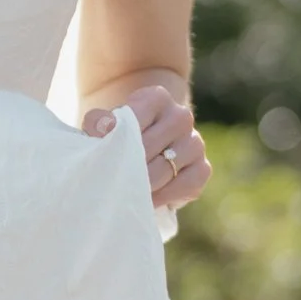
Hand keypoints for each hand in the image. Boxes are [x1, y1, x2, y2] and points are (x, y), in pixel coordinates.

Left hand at [86, 85, 209, 212]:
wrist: (144, 146)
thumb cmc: (119, 134)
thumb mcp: (104, 123)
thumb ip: (97, 123)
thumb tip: (103, 128)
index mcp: (157, 98)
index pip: (133, 121)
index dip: (115, 143)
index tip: (100, 159)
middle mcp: (181, 116)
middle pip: (149, 148)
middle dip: (126, 169)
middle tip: (108, 184)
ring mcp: (195, 142)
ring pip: (165, 169)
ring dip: (143, 186)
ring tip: (123, 195)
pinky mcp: (203, 168)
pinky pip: (185, 186)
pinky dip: (164, 197)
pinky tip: (147, 201)